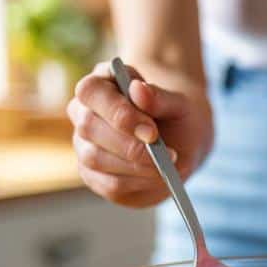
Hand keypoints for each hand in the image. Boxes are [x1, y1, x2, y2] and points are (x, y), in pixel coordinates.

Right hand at [67, 62, 210, 206]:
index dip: (117, 112)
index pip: (90, 91)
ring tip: (166, 166)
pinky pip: (106, 183)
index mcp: (101, 84)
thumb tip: (137, 88)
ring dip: (135, 166)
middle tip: (166, 154)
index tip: (151, 132)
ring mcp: (84, 144)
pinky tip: (157, 178)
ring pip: (94, 158)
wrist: (183, 144)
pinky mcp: (92, 174)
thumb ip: (160, 97)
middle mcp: (83, 112)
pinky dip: (136, 183)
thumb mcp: (179, 104)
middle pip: (88, 127)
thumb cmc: (177, 117)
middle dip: (129, 145)